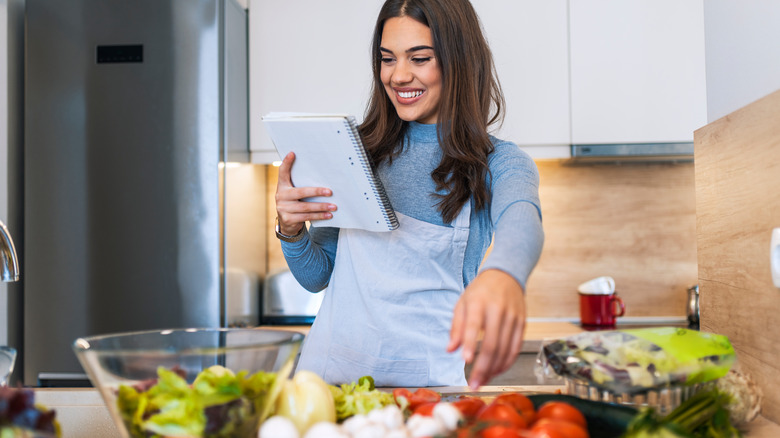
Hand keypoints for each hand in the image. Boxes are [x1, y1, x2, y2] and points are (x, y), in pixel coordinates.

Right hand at [275, 152, 336, 234]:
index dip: (286, 162)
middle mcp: (281, 196)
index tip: (293, 153)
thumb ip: (301, 184)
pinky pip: (306, 217)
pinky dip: (319, 216)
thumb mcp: (294, 192)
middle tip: (330, 192)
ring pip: (306, 207)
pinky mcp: (288, 219)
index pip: (282, 172)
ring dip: (321, 207)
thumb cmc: (294, 203)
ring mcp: (283, 208)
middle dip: (317, 192)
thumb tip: (321, 174)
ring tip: (333, 206)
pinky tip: (328, 215)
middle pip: (301, 192)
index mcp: (282, 186)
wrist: (287, 223)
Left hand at [447, 269, 526, 388]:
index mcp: (479, 303)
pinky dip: (506, 363)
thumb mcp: (463, 303)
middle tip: (473, 384)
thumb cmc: (480, 291)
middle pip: (492, 344)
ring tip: (482, 381)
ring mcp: (512, 318)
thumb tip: (451, 350)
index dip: (471, 344)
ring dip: (494, 370)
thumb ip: (457, 327)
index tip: (465, 361)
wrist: (506, 275)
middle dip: (482, 368)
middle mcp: (498, 310)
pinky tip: (496, 371)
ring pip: (505, 350)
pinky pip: (516, 348)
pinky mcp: (522, 324)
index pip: (475, 325)